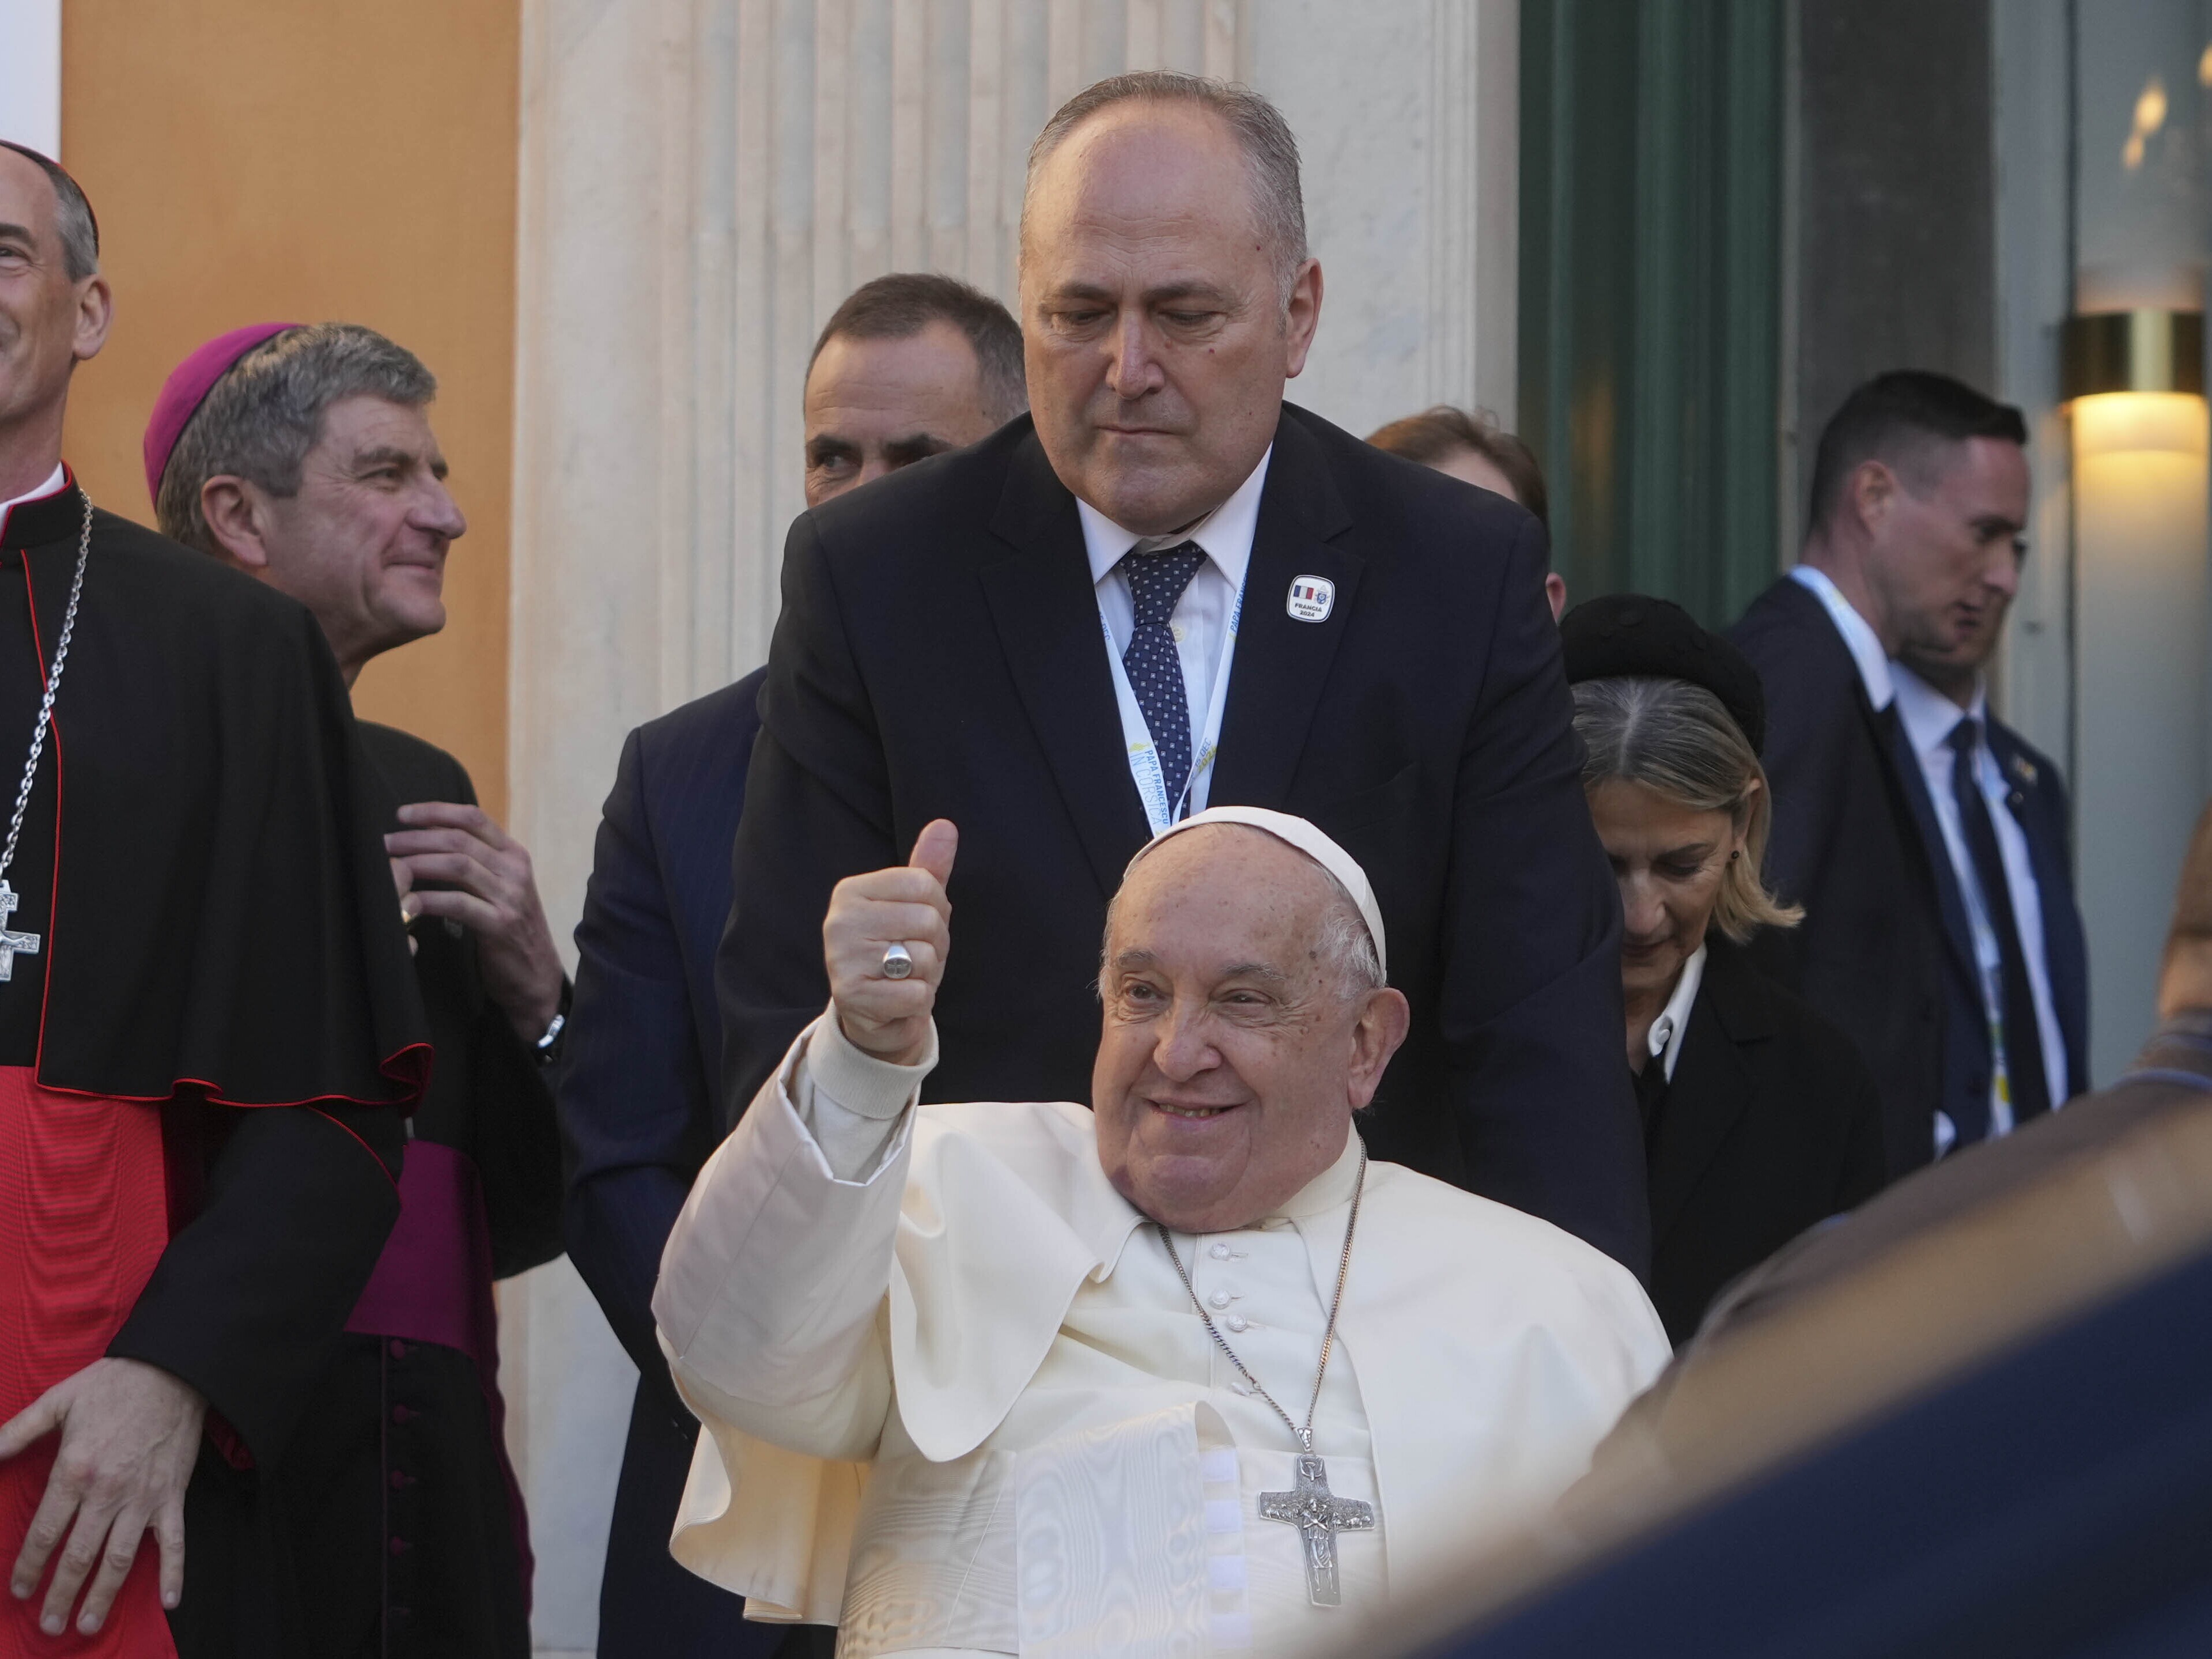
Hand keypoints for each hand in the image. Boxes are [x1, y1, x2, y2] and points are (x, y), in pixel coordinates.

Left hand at [0, 1358, 203, 1636]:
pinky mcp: (173, 1496)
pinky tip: (170, 1601)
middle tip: (49, 1625)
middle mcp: (108, 1492)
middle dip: (60, 1594)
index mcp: (75, 1470)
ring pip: (120, 1558)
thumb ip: (17, 1431)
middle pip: (78, 1556)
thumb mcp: (58, 1400)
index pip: (45, 1533)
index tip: (19, 1590)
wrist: (174, 1370)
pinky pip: (176, 1541)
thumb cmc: (113, 1384)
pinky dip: (175, 1572)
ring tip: (87, 1624)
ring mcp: (143, 1498)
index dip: (29, 1567)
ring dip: (102, 1595)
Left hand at [385, 802, 564, 1041]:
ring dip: (418, 863)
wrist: (536, 973)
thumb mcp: (501, 886)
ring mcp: (510, 896)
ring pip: (458, 865)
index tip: (402, 814)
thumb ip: (477, 863)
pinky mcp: (500, 924)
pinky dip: (430, 900)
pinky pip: (459, 903)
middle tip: (385, 843)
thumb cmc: (511, 927)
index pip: (473, 818)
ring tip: (392, 868)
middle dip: (417, 838)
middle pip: (459, 839)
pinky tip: (408, 902)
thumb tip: (429, 840)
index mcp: (513, 854)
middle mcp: (514, 870)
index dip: (435, 811)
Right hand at [825, 821, 956, 1065]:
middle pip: (928, 920)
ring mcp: (842, 959)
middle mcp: (840, 921)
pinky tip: (899, 999)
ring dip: (927, 974)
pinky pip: (917, 993)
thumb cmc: (895, 951)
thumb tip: (945, 825)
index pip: (924, 884)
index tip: (919, 926)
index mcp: (851, 891)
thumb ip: (928, 867)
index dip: (937, 909)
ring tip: (905, 977)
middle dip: (936, 944)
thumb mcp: (912, 906)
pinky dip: (919, 1000)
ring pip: (924, 957)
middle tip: (914, 957)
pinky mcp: (852, 996)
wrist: (873, 1013)